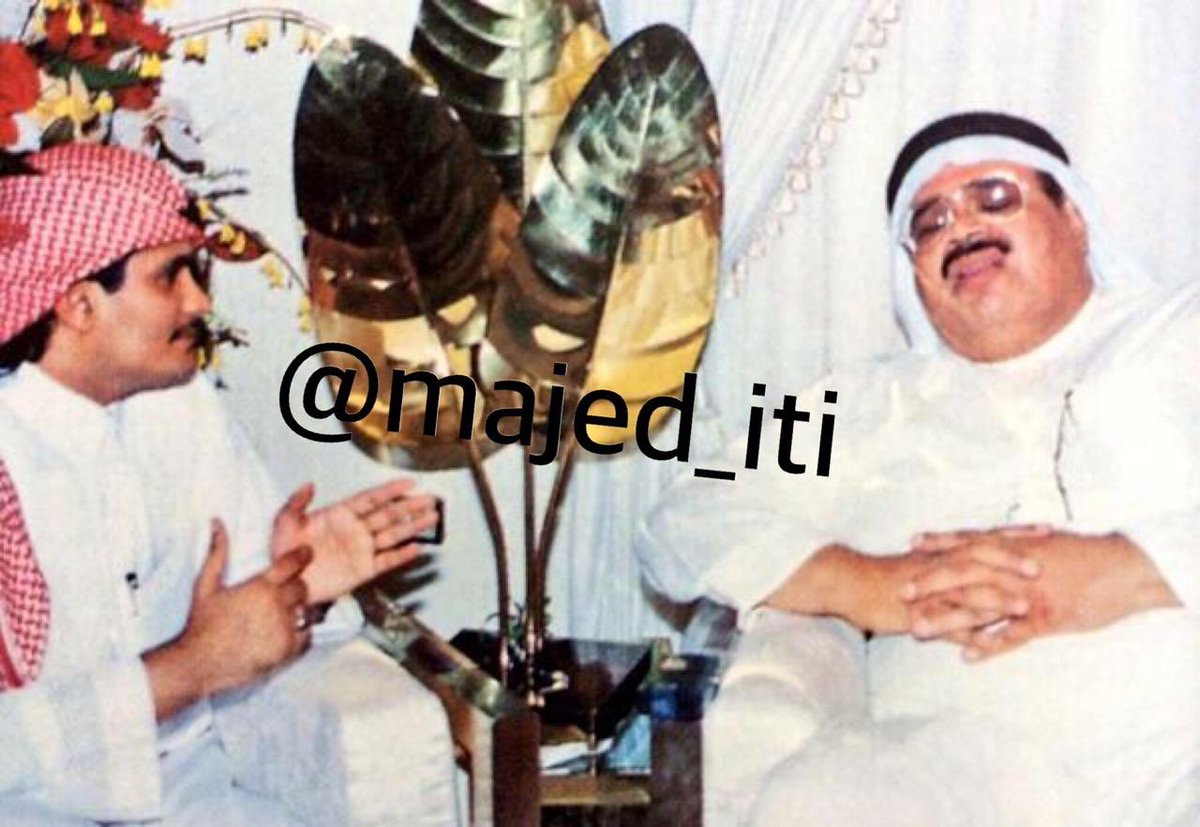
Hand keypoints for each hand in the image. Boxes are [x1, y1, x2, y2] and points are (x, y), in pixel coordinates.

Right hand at [182, 520, 312, 695]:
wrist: (198, 663)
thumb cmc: (201, 624)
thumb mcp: (205, 585)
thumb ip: (217, 553)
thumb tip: (218, 522)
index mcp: (260, 587)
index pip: (293, 563)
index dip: (301, 556)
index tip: (305, 554)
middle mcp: (277, 605)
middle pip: (303, 588)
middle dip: (297, 588)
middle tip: (288, 592)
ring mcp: (284, 629)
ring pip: (307, 612)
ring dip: (300, 611)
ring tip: (286, 614)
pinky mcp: (287, 650)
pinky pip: (307, 636)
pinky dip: (301, 634)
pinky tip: (286, 633)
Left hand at [271, 479, 440, 604]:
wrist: (286, 584)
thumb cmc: (284, 553)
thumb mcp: (284, 522)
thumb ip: (297, 502)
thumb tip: (309, 484)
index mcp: (340, 515)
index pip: (370, 499)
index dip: (390, 491)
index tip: (409, 484)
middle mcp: (355, 531)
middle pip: (389, 515)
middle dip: (410, 506)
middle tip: (430, 499)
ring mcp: (361, 550)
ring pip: (393, 535)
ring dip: (413, 526)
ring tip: (432, 517)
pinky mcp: (363, 570)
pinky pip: (386, 561)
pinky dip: (402, 556)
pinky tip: (417, 548)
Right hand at [766, 541, 1038, 636]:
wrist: (848, 582)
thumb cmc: (888, 576)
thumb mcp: (925, 566)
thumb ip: (955, 568)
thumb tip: (983, 568)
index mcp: (945, 551)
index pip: (987, 537)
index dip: (1017, 535)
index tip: (1048, 530)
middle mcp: (939, 565)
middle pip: (980, 557)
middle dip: (1011, 560)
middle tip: (1043, 565)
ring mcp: (928, 589)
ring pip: (965, 590)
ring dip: (995, 597)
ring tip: (1025, 606)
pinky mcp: (916, 611)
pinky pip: (943, 621)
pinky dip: (963, 630)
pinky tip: (983, 643)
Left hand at [903, 527, 1179, 660]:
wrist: (1126, 568)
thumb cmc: (1089, 556)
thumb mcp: (1050, 544)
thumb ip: (1020, 545)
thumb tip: (999, 542)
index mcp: (1016, 548)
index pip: (971, 543)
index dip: (941, 544)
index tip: (911, 543)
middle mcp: (1016, 569)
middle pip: (966, 575)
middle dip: (931, 583)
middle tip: (901, 591)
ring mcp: (1029, 594)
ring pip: (980, 607)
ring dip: (947, 620)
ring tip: (917, 630)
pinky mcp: (1047, 618)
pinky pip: (1013, 635)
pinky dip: (989, 645)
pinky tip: (966, 656)